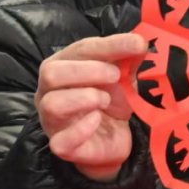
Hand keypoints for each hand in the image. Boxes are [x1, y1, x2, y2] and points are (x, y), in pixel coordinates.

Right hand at [36, 33, 147, 181]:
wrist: (112, 139)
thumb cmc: (110, 101)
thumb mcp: (121, 76)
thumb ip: (128, 58)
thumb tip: (140, 42)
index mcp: (62, 66)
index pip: (80, 49)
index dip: (109, 45)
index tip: (137, 45)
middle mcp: (49, 91)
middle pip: (52, 73)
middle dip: (88, 71)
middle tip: (115, 76)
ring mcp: (51, 120)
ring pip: (52, 104)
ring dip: (84, 98)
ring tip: (105, 100)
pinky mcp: (61, 146)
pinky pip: (62, 140)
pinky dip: (82, 129)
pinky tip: (97, 120)